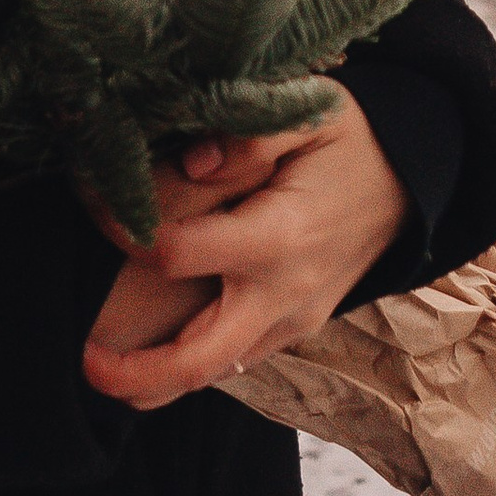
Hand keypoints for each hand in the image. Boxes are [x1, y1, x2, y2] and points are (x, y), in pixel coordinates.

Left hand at [81, 95, 409, 411]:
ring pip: (214, 373)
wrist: (413, 186)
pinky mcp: (291, 331)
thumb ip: (248, 134)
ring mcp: (290, 322)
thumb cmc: (351, 141)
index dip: (126, 231)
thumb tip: (189, 165)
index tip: (92, 202)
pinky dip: (188, 366)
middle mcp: (283, 293)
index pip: (180, 252)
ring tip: (101, 369)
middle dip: (136, 372)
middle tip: (83, 362)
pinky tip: (148, 355)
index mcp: (280, 236)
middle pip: (198, 358)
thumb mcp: (311, 113)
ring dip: (155, 382)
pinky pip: (233, 361)